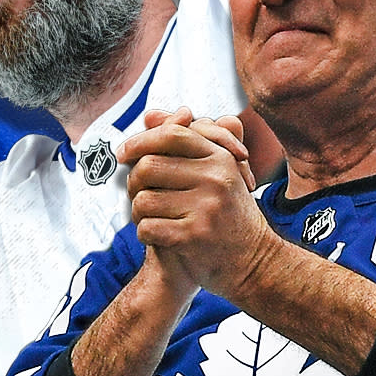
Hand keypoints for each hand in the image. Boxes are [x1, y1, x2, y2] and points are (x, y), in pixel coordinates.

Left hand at [122, 108, 276, 297]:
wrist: (252, 260)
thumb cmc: (225, 212)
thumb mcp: (214, 171)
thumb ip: (183, 141)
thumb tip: (150, 115)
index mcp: (220, 158)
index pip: (171, 135)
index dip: (139, 141)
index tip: (123, 153)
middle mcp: (216, 179)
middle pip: (148, 167)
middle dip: (134, 183)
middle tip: (139, 194)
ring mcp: (206, 208)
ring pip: (142, 200)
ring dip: (138, 212)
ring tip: (153, 217)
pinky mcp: (194, 236)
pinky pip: (146, 228)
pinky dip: (145, 234)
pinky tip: (159, 236)